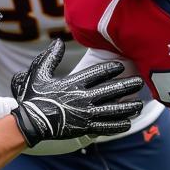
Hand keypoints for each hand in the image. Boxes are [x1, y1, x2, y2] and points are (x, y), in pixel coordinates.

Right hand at [10, 39, 143, 146]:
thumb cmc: (33, 97)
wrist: (30, 123)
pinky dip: (118, 125)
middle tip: (140, 82)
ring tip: (139, 105)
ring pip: (113, 110)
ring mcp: (85, 115)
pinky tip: (128, 123)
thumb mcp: (39, 73)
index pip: (98, 73)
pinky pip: (106, 127)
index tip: (121, 66)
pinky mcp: (85, 128)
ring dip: (128, 107)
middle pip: (111, 90)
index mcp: (73, 83)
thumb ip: (50, 57)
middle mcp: (83, 98)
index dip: (112, 69)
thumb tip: (58, 41)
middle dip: (127, 86)